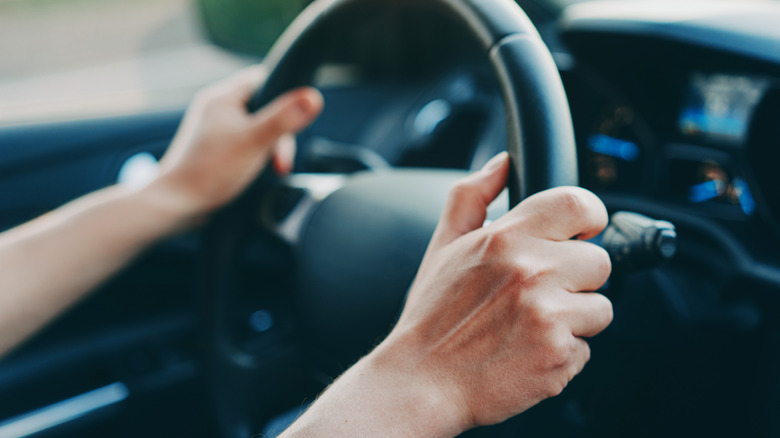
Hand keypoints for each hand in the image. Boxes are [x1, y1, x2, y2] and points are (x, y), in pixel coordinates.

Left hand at [153, 65, 323, 220]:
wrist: (177, 205)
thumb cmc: (209, 172)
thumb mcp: (254, 142)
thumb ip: (284, 119)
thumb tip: (313, 96)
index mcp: (222, 97)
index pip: (264, 79)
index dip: (284, 98)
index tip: (292, 122)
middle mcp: (217, 108)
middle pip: (264, 107)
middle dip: (279, 133)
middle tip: (280, 159)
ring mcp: (215, 129)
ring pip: (258, 128)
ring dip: (270, 148)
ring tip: (271, 167)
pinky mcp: (216, 149)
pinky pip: (247, 144)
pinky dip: (258, 157)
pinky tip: (258, 171)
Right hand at [377, 152, 613, 430]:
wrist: (421, 381)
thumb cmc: (432, 317)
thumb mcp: (443, 246)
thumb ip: (472, 196)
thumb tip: (501, 163)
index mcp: (506, 238)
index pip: (579, 205)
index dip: (588, 218)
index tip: (581, 233)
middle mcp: (532, 271)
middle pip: (600, 261)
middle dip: (577, 278)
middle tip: (539, 293)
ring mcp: (549, 315)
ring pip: (600, 307)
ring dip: (574, 318)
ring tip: (530, 326)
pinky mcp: (559, 355)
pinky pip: (587, 348)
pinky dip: (564, 352)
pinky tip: (527, 351)